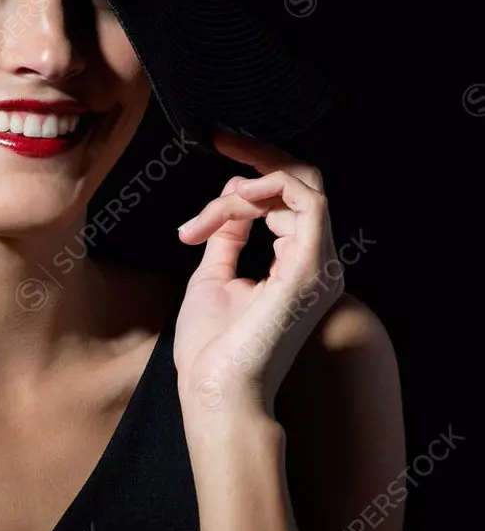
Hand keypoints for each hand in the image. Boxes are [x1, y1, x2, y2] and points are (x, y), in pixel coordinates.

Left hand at [173, 129, 343, 419]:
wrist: (216, 391)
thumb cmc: (213, 348)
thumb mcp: (214, 278)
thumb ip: (227, 239)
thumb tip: (227, 208)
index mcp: (295, 267)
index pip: (287, 200)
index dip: (254, 171)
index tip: (220, 148)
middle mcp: (315, 262)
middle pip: (300, 183)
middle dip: (258, 157)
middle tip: (221, 139)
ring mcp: (318, 264)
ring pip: (300, 185)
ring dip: (248, 184)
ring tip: (210, 211)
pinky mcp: (311, 266)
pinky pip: (306, 201)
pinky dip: (268, 187)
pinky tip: (234, 200)